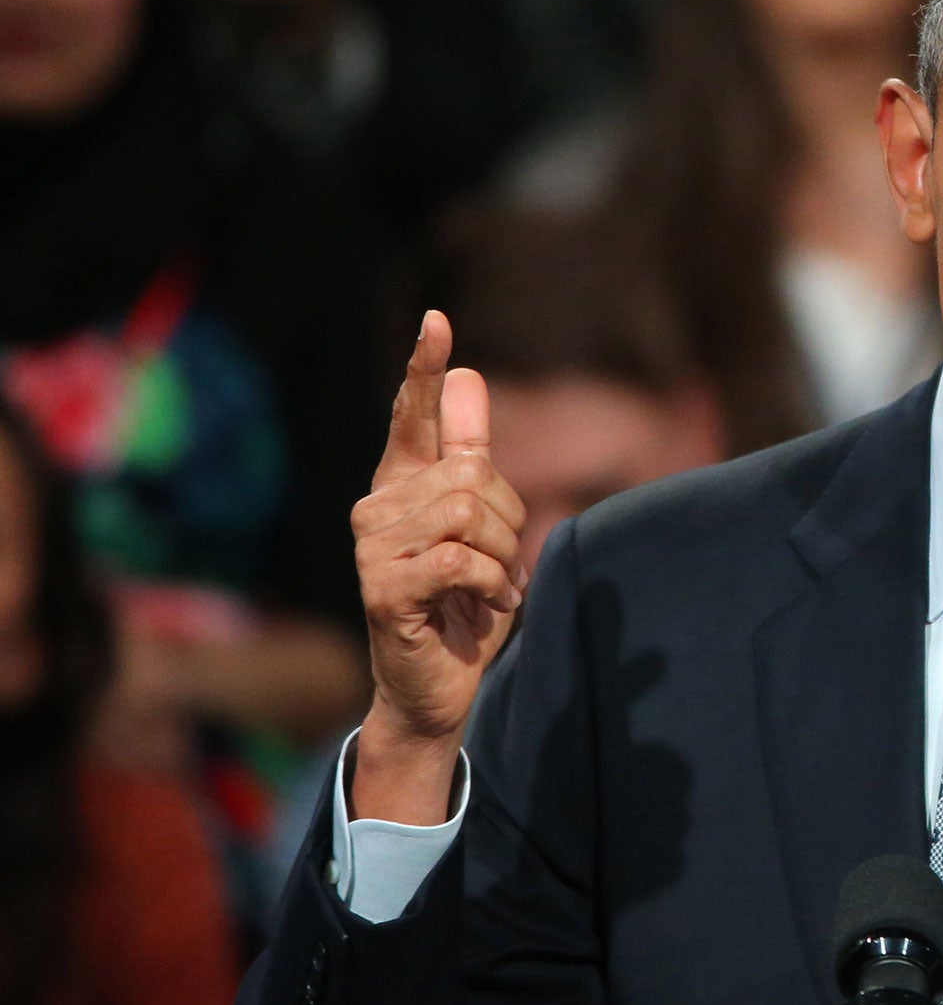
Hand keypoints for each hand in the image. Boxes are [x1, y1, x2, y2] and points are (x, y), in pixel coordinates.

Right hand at [348, 311, 526, 822]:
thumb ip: (471, 454)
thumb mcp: (482, 524)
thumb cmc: (464, 602)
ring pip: (467, 512)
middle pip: (471, 473)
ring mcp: (373, 548)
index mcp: (402, 484)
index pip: (411, 414)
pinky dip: (489, 581)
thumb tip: (468, 377)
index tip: (438, 321)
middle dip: (507, 518)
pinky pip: (460, 557)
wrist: (443, 683)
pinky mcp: (383, 587)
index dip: (424, 369)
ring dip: (500, 554)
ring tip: (485, 584)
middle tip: (496, 561)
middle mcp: (377, 506)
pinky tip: (480, 604)